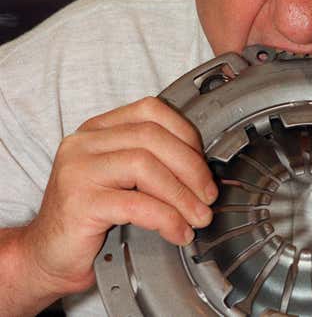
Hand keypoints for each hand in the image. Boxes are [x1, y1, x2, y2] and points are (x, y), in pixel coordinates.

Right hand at [20, 97, 216, 296]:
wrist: (48, 256)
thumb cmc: (92, 216)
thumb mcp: (124, 177)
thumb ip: (154, 160)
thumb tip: (203, 168)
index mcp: (99, 129)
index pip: (151, 110)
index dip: (186, 134)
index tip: (204, 164)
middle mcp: (84, 143)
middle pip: (152, 137)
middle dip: (191, 167)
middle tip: (208, 195)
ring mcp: (77, 170)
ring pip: (146, 166)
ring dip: (182, 195)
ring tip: (198, 217)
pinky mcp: (78, 203)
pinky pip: (136, 204)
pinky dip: (167, 218)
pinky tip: (178, 232)